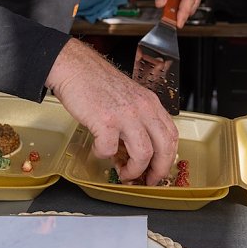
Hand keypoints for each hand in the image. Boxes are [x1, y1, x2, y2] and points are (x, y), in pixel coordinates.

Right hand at [45, 38, 178, 184]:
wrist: (75, 67)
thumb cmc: (97, 82)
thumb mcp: (129, 97)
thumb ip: (138, 119)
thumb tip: (139, 149)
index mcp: (150, 103)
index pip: (171, 135)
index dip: (168, 157)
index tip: (159, 170)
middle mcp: (143, 108)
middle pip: (164, 147)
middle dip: (157, 170)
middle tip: (146, 180)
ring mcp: (125, 114)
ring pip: (143, 153)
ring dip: (133, 170)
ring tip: (123, 172)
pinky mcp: (105, 120)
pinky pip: (109, 149)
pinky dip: (103, 155)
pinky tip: (98, 148)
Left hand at [153, 0, 206, 26]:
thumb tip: (161, 3)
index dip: (183, 12)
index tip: (178, 22)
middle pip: (191, 5)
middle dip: (180, 13)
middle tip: (167, 18)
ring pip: (191, 6)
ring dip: (179, 9)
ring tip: (168, 8)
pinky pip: (189, 3)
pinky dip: (180, 6)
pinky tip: (173, 5)